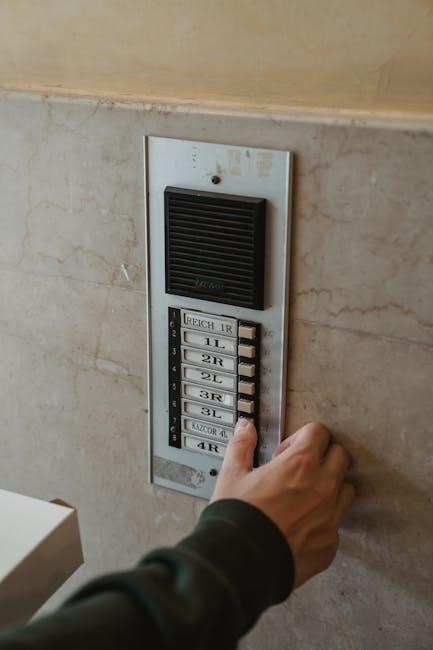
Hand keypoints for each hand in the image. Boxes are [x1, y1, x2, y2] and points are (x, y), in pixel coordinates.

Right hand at [211, 418, 354, 587]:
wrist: (240, 564)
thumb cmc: (236, 519)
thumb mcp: (232, 474)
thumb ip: (242, 446)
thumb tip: (245, 429)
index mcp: (300, 465)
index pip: (319, 432)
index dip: (302, 436)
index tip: (289, 449)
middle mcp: (322, 488)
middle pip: (340, 456)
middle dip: (322, 456)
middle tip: (300, 468)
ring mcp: (330, 518)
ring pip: (346, 489)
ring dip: (330, 486)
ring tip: (304, 496)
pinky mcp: (330, 545)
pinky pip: (336, 524)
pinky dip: (323, 520)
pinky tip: (301, 525)